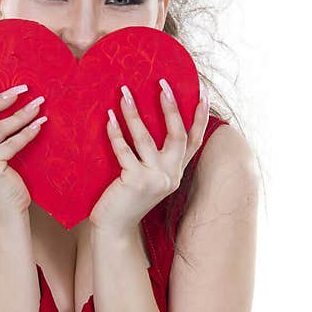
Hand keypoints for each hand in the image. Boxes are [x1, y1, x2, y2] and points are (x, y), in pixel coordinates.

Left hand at [89, 79, 209, 232]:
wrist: (114, 227)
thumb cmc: (126, 198)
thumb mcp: (147, 177)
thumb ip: (153, 157)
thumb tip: (148, 121)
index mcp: (176, 172)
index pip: (194, 140)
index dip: (200, 117)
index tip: (202, 93)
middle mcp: (170, 175)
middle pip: (177, 135)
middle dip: (171, 107)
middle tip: (162, 84)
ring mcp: (155, 179)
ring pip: (146, 139)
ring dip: (134, 113)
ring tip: (124, 93)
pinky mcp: (135, 181)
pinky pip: (124, 151)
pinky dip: (116, 133)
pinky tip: (108, 118)